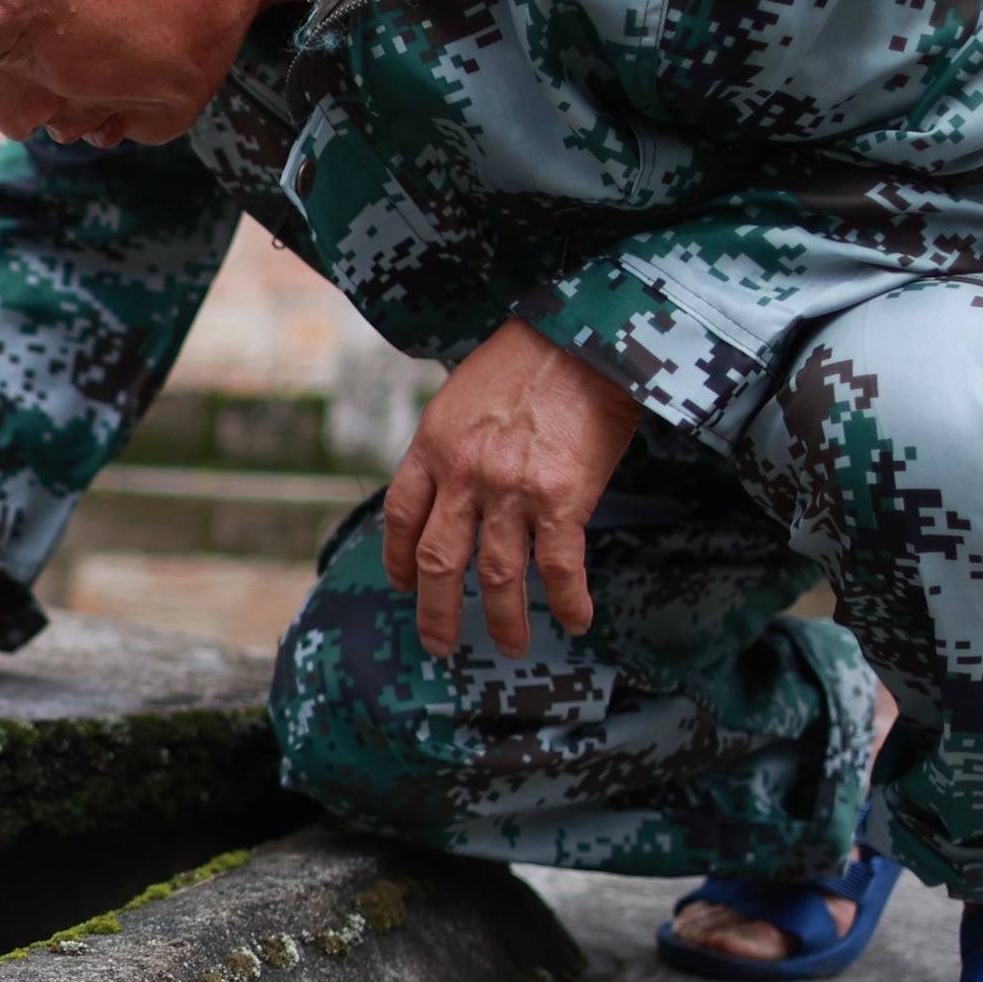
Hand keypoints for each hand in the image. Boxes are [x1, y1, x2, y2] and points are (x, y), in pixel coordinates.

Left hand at [380, 318, 643, 659]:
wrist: (585, 335)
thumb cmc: (530, 355)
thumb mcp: (465, 392)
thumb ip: (453, 442)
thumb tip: (453, 481)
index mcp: (433, 445)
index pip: (401, 515)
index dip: (397, 558)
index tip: (404, 584)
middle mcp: (464, 474)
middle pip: (437, 560)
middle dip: (436, 611)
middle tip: (440, 644)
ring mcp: (510, 490)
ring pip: (496, 574)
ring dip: (503, 618)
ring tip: (509, 645)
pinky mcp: (562, 498)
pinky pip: (559, 566)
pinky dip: (568, 600)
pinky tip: (575, 621)